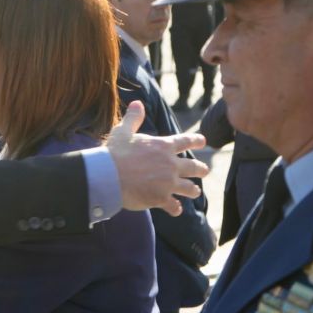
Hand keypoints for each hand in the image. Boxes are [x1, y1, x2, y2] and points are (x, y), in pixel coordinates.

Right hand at [108, 101, 208, 216]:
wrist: (107, 176)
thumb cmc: (114, 152)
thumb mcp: (122, 132)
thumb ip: (133, 118)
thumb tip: (137, 103)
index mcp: (163, 146)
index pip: (185, 141)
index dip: (196, 140)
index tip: (203, 141)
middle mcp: (170, 164)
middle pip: (194, 167)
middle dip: (201, 169)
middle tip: (204, 170)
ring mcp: (168, 183)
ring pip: (189, 188)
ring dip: (193, 190)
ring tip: (195, 192)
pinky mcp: (161, 198)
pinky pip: (174, 206)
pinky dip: (175, 208)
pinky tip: (175, 210)